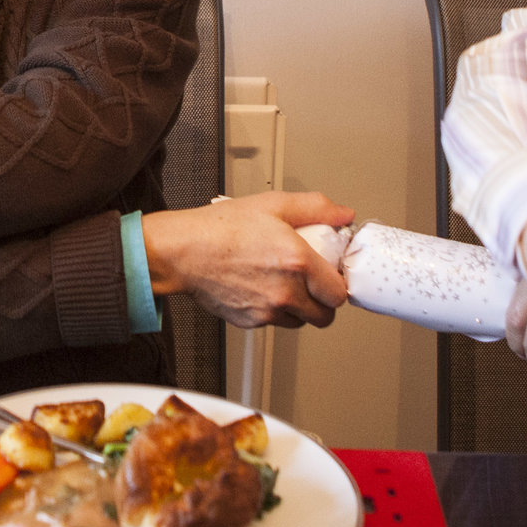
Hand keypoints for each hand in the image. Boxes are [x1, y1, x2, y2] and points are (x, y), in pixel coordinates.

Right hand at [141, 192, 355, 328]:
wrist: (182, 251)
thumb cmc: (221, 228)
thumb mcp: (273, 204)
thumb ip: (316, 208)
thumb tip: (343, 214)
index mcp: (298, 262)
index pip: (339, 293)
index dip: (337, 284)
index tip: (330, 276)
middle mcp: (286, 292)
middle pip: (325, 316)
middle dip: (322, 302)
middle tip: (312, 284)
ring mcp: (268, 311)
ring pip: (300, 322)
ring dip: (299, 308)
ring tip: (284, 284)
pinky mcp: (250, 322)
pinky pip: (274, 323)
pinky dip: (273, 311)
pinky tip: (261, 288)